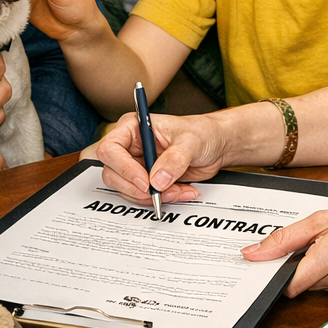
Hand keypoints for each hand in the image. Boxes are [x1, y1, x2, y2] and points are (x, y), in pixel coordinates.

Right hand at [95, 112, 232, 203]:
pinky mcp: (147, 181)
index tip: (144, 180)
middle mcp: (131, 147)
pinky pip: (143, 197)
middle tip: (158, 191)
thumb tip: (157, 179)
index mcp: (133, 128)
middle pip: (112, 173)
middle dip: (137, 188)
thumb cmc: (202, 132)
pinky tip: (180, 191)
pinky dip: (162, 199)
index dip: (123, 168)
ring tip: (176, 190)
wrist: (216, 146)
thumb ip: (174, 159)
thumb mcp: (191, 141)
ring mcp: (137, 165)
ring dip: (151, 196)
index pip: (110, 149)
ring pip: (126, 189)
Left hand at [241, 199, 327, 299]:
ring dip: (319, 269)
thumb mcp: (326, 218)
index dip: (276, 275)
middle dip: (301, 266)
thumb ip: (286, 238)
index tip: (270, 266)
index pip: (289, 283)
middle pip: (301, 283)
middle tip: (315, 244)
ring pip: (317, 285)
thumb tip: (253, 253)